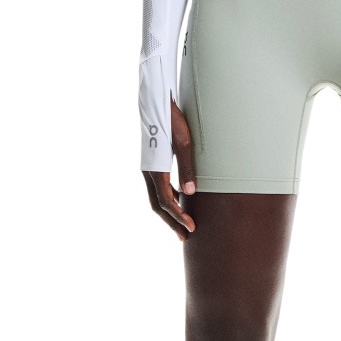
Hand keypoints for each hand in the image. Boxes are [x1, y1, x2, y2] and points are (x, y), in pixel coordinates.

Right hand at [143, 96, 198, 239]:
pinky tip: (180, 199)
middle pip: (157, 205)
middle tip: (185, 237)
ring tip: (183, 223)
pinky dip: (168, 197)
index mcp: (155, 169)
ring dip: (169, 212)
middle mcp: (148, 171)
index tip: (191, 228)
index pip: (166, 201)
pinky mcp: (151, 163)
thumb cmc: (173, 120)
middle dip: (171, 222)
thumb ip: (187, 169)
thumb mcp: (184, 143)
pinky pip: (158, 186)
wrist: (157, 103)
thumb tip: (191, 193)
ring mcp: (148, 168)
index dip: (178, 216)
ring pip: (156, 197)